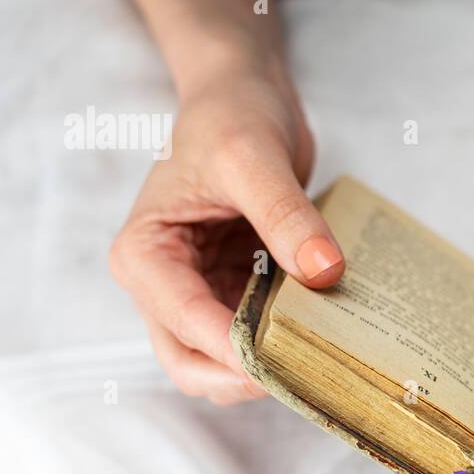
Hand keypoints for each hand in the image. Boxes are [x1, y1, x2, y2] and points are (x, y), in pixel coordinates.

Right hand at [109, 54, 344, 404]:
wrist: (244, 97)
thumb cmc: (231, 116)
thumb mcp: (254, 156)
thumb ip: (286, 214)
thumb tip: (325, 273)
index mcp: (144, 254)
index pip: (181, 320)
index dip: (230, 348)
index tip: (285, 359)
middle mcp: (162, 284)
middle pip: (191, 362)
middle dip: (243, 376)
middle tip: (307, 377)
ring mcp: (200, 292)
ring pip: (224, 361)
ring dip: (269, 365)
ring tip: (324, 361)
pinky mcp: (236, 291)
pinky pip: (258, 334)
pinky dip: (288, 343)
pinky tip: (330, 337)